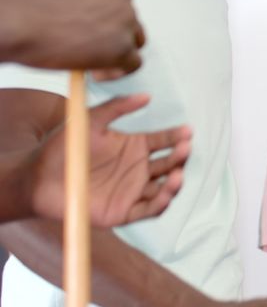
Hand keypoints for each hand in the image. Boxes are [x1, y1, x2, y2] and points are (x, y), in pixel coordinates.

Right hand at [0, 0, 143, 74]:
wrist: (9, 21)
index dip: (101, 3)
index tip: (86, 15)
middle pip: (125, 10)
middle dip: (108, 25)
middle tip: (85, 37)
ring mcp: (124, 18)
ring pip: (133, 35)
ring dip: (115, 46)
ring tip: (91, 57)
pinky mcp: (122, 47)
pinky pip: (133, 62)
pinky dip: (118, 70)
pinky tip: (96, 73)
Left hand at [31, 94, 189, 226]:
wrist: (38, 179)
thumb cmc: (62, 148)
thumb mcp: (89, 121)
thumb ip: (116, 107)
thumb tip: (146, 96)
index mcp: (134, 147)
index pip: (163, 140)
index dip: (177, 136)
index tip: (187, 131)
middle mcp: (138, 169)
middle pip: (169, 163)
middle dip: (180, 156)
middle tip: (184, 148)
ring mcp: (133, 191)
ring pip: (164, 188)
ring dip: (175, 182)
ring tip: (177, 174)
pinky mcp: (124, 211)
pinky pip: (149, 209)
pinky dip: (162, 203)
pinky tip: (167, 193)